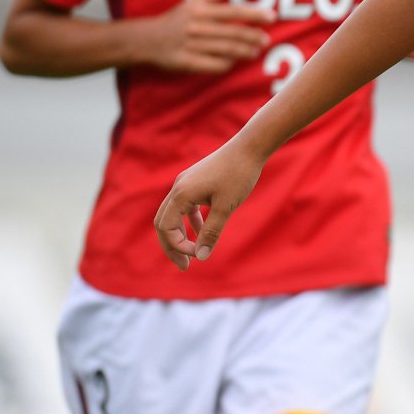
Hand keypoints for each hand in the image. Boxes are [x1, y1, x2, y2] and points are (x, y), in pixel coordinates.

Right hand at [139, 0, 272, 72]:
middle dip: (253, 36)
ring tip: (256, 52)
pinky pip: (214, 65)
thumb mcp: (194, 1)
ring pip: (226, 50)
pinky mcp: (188, 63)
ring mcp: (192, 46)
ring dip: (245, 52)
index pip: (234, 11)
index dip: (254, 14)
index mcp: (200, 10)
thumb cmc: (176, 19)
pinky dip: (227, 64)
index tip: (272, 17)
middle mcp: (197, 27)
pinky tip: (233, 62)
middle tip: (266, 40)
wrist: (147, 40)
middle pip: (233, 33)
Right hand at [154, 141, 263, 270]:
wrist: (250, 147)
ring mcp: (185, 183)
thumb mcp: (226, 207)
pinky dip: (190, 220)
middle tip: (185, 266)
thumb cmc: (239, 175)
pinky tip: (204, 230)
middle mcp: (178, 187)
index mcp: (181, 194)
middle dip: (172, 245)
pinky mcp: (194, 181)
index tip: (197, 256)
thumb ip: (212, 232)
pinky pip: (185, 205)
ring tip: (193, 252)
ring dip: (180, 234)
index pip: (165, 227)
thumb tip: (201, 256)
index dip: (177, 246)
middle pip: (163, 222)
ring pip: (173, 214)